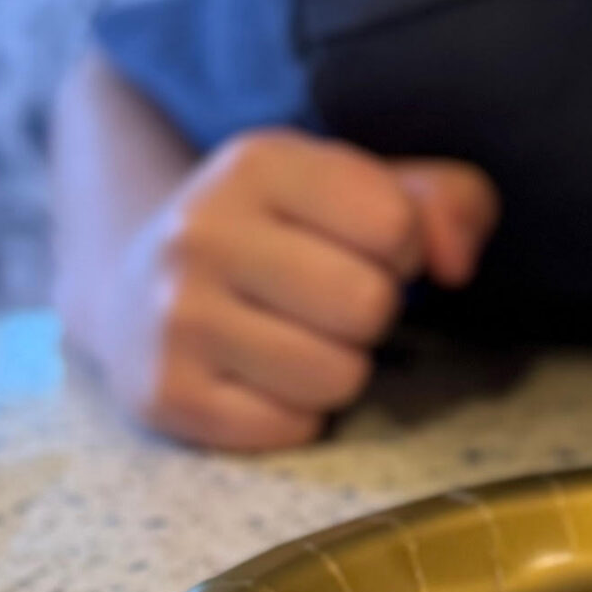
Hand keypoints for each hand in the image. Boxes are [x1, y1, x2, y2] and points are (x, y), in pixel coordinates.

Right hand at [106, 131, 498, 450]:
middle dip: (371, 312)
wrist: (135, 285)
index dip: (402, 249)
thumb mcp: (364, 187)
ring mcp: (175, 317)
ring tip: (295, 336)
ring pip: (336, 376)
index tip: (363, 247)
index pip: (395, 226)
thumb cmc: (284, 234)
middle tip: (328, 302)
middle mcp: (203, 231)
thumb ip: (448, 201)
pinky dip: (295, 413)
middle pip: (367, 305)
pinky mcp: (165, 394)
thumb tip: (457, 266)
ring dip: (338, 367)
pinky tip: (259, 375)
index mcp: (258, 163)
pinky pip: (293, 429)